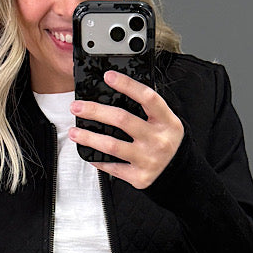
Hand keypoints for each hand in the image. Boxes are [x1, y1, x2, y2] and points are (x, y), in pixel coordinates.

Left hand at [69, 69, 183, 189]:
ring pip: (112, 145)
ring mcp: (148, 159)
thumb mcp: (165, 121)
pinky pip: (113, 167)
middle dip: (95, 111)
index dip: (127, 85)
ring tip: (74, 132)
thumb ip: (147, 109)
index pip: (147, 98)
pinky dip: (98, 159)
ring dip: (88, 137)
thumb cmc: (165, 140)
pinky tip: (89, 153)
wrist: (177, 171)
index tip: (108, 76)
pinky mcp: (139, 176)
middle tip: (77, 107)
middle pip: (122, 120)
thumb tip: (114, 93)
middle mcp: (158, 139)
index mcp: (166, 121)